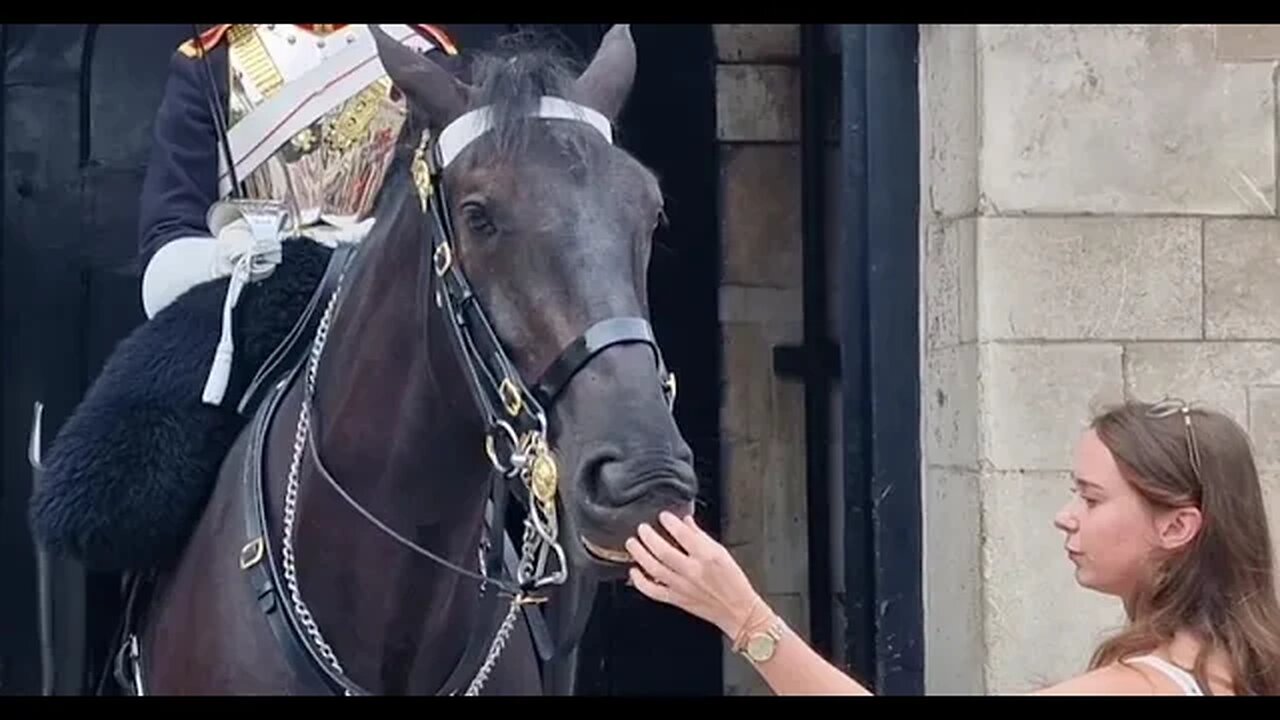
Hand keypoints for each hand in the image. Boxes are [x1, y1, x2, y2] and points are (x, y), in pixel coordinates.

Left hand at [625, 511, 763, 638]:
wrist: (737, 610)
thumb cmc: (733, 581)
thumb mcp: (721, 552)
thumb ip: (701, 536)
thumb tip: (686, 521)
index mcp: (707, 557)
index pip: (684, 535)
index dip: (671, 523)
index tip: (663, 516)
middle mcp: (693, 571)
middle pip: (664, 552)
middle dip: (649, 537)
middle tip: (642, 528)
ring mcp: (682, 586)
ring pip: (654, 569)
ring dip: (640, 554)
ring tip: (632, 543)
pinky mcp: (676, 599)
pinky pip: (653, 591)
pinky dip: (640, 581)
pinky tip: (634, 571)